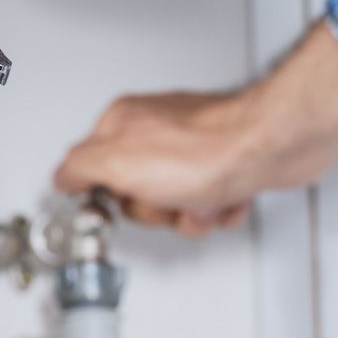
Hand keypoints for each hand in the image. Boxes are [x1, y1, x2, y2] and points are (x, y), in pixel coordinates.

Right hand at [54, 24, 337, 234]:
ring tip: (205, 199)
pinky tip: (227, 197)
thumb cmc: (210, 150)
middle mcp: (157, 129)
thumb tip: (62, 176)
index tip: (121, 202)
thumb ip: (79, 168)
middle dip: (158, 211)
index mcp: (124, 122)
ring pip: (175, 205)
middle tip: (171, 199)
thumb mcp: (119, 162)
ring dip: (193, 214)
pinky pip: (209, 203)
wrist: (275, 146)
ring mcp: (193, 146)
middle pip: (136, 195)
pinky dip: (220, 210)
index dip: (110, 195)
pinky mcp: (225, 162)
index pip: (92, 170)